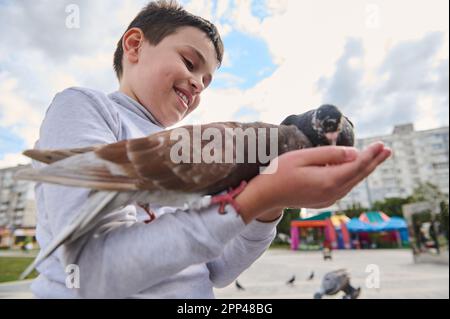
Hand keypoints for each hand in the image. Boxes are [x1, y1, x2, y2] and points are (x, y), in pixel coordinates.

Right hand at [236, 142, 391, 223]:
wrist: (266, 195)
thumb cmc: (280, 172)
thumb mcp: (303, 157)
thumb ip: (329, 154)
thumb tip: (354, 154)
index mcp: (328, 181)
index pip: (356, 166)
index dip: (370, 155)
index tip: (381, 145)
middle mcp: (332, 193)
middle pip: (358, 175)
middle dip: (373, 161)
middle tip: (387, 149)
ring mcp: (329, 199)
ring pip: (352, 181)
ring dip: (364, 168)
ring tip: (376, 156)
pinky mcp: (324, 200)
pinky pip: (343, 185)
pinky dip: (351, 175)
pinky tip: (354, 166)